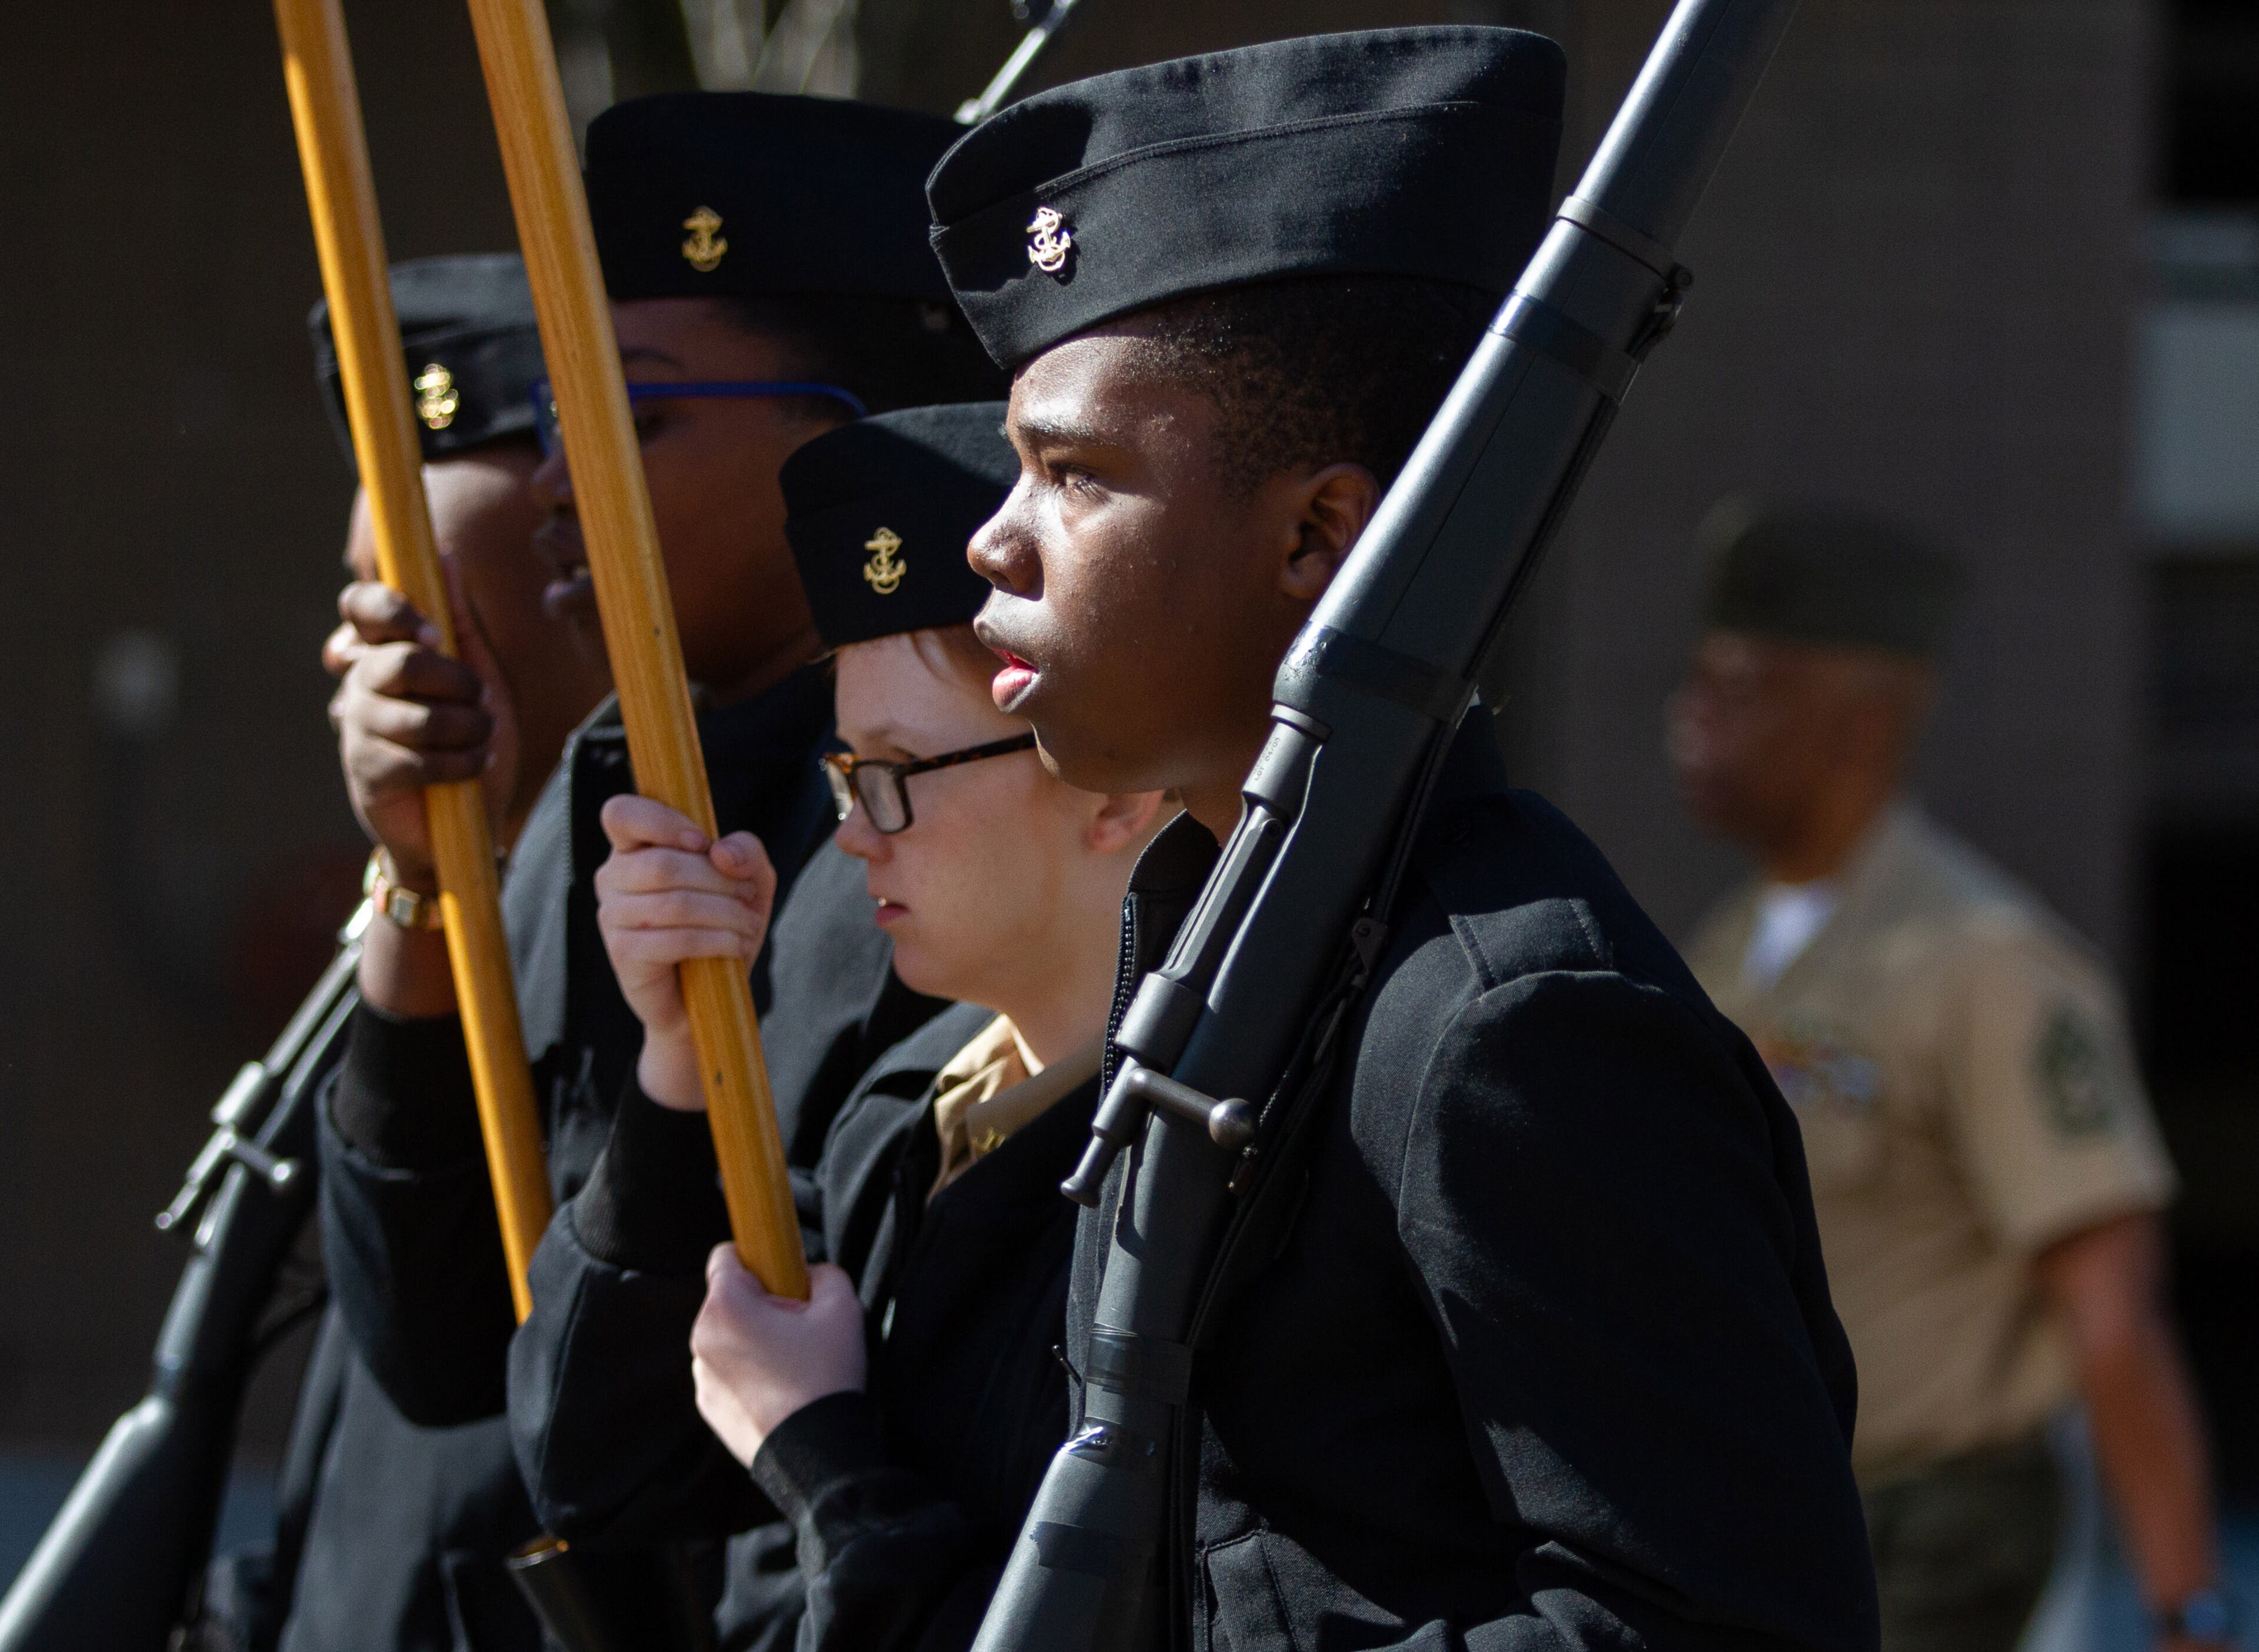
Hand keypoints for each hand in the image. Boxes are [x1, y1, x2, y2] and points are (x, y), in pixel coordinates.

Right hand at [325, 563, 516, 881]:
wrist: (468, 819)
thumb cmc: (470, 738)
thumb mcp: (479, 674)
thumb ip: (459, 620)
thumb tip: (445, 556)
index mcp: (383, 648)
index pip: (362, 606)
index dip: (394, 610)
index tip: (435, 633)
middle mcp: (360, 681)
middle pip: (400, 661)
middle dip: (457, 684)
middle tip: (477, 701)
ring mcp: (356, 726)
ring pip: (415, 715)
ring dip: (467, 729)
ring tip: (479, 739)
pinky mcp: (366, 771)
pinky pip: (417, 759)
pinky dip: (459, 763)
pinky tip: (467, 767)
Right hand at [594, 794, 774, 1107]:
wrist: (706, 999)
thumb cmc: (722, 926)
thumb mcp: (750, 882)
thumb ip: (746, 852)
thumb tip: (721, 852)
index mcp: (633, 848)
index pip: (621, 813)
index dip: (662, 821)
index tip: (703, 842)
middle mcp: (612, 877)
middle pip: (664, 863)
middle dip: (720, 881)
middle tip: (749, 899)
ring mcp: (611, 916)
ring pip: (674, 902)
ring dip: (726, 913)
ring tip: (749, 926)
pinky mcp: (623, 953)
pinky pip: (674, 939)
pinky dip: (717, 941)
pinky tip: (736, 948)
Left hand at [691, 1250, 864, 1467]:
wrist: (816, 1455)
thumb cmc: (826, 1376)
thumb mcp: (842, 1308)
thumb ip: (824, 1274)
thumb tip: (809, 1274)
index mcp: (726, 1308)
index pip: (725, 1255)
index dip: (758, 1257)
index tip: (782, 1276)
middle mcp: (701, 1338)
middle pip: (728, 1299)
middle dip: (760, 1304)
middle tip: (799, 1327)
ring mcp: (701, 1376)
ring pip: (727, 1337)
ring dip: (752, 1339)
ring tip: (792, 1363)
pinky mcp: (708, 1406)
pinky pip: (726, 1372)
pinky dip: (747, 1372)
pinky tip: (781, 1389)